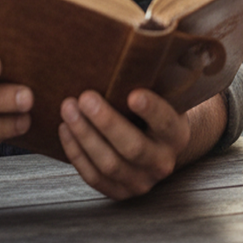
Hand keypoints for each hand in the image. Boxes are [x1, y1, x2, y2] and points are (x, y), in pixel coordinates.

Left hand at [59, 89, 191, 200]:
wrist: (156, 143)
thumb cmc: (154, 109)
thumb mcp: (162, 95)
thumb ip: (150, 81)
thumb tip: (130, 50)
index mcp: (177, 135)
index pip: (165, 122)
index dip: (151, 110)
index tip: (133, 95)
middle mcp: (163, 162)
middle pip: (132, 147)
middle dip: (105, 122)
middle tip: (85, 97)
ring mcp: (141, 182)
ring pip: (109, 164)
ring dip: (84, 136)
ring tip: (68, 109)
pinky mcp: (120, 192)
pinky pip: (93, 177)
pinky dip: (76, 153)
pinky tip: (66, 130)